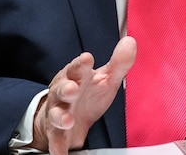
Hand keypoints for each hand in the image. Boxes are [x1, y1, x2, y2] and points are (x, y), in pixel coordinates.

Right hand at [32, 37, 136, 154]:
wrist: (69, 116)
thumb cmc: (88, 92)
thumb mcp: (105, 78)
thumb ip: (119, 62)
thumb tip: (130, 41)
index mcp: (77, 77)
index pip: (78, 68)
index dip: (81, 64)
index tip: (87, 59)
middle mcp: (64, 93)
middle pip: (61, 89)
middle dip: (66, 88)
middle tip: (72, 88)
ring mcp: (59, 113)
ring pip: (56, 114)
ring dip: (61, 116)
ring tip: (68, 120)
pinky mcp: (57, 133)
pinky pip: (55, 140)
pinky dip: (57, 147)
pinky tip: (60, 153)